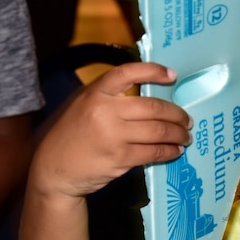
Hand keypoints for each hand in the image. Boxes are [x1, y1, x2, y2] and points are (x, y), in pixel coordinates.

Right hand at [29, 62, 190, 200]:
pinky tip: (174, 151)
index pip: (127, 72)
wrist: (53, 168)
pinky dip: (169, 151)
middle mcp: (105, 110)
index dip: (152, 71)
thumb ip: (108, 96)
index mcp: (95, 92)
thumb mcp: (82, 104)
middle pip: (153, 107)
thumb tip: (147, 93)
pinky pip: (153, 152)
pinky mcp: (120, 158)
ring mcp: (113, 136)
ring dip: (177, 134)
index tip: (172, 75)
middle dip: (176, 114)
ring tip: (184, 136)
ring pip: (158, 131)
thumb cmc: (70, 134)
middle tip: (186, 119)